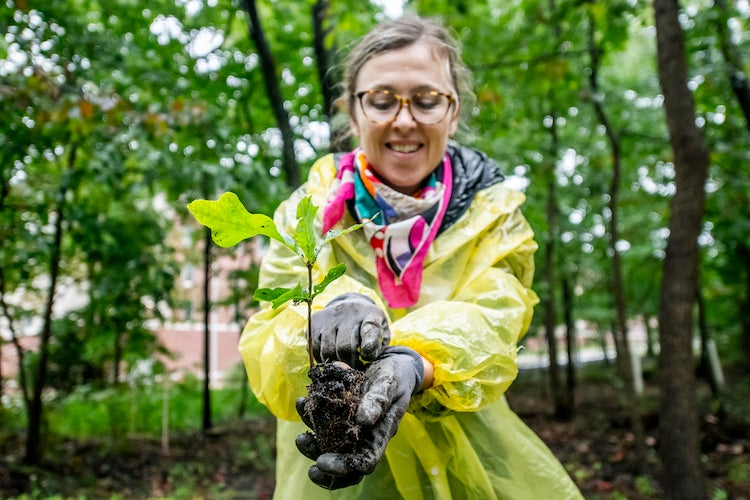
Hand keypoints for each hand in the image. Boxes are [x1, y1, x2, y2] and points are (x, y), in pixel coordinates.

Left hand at [295, 347, 424, 488]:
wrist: (395, 364)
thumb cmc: (396, 375)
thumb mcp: (389, 383)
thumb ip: (378, 401)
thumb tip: (364, 421)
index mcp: (381, 434)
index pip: (364, 462)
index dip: (343, 467)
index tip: (321, 462)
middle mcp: (366, 437)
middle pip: (345, 464)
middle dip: (322, 466)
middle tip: (302, 448)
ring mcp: (353, 428)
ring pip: (332, 447)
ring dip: (313, 445)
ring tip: (300, 437)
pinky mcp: (343, 416)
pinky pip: (325, 424)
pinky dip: (311, 417)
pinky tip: (302, 403)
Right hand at [309, 293, 389, 368]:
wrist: (351, 306)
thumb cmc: (368, 327)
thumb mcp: (381, 333)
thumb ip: (376, 347)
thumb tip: (364, 358)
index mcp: (371, 314)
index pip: (370, 328)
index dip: (369, 344)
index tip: (366, 356)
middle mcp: (349, 311)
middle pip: (344, 347)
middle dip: (350, 363)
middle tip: (354, 367)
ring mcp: (330, 315)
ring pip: (328, 350)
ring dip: (335, 363)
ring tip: (344, 363)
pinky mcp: (315, 321)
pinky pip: (314, 348)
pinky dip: (322, 358)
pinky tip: (331, 357)